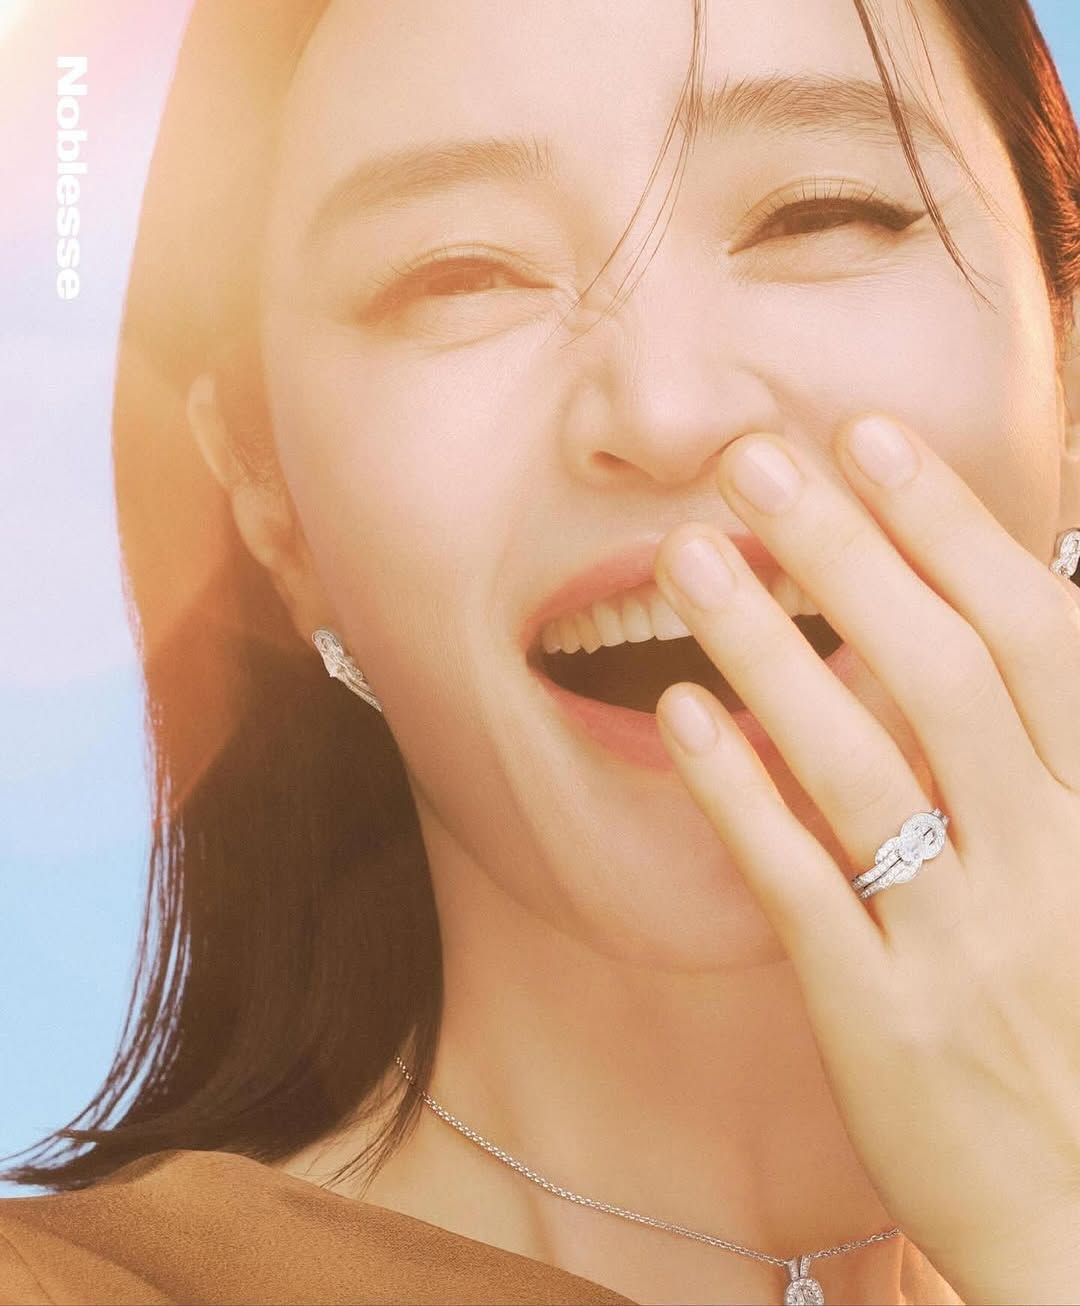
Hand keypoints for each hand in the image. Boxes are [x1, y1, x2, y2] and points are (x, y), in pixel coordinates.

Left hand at [652, 416, 1079, 1305]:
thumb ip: (1060, 759)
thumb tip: (1020, 620)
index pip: (1035, 637)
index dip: (951, 528)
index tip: (871, 438)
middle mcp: (1053, 866)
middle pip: (941, 672)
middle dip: (848, 550)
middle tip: (757, 461)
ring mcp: (965, 944)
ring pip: (862, 761)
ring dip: (771, 644)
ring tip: (693, 553)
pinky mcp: (883, 1019)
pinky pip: (801, 882)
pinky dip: (740, 790)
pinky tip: (680, 710)